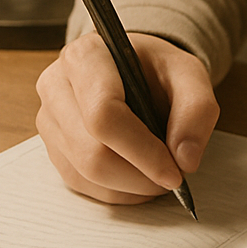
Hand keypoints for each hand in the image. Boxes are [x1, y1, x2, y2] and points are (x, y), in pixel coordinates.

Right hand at [35, 31, 219, 204]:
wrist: (136, 69)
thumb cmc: (157, 69)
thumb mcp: (190, 74)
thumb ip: (197, 109)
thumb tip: (185, 159)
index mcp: (87, 56)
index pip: (104, 115)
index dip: (141, 151)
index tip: (174, 171)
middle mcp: (57, 86)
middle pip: (91, 152)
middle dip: (139, 175)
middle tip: (173, 177)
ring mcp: (50, 120)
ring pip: (85, 174)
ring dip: (130, 186)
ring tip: (159, 175)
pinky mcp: (53, 148)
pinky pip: (81, 185)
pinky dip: (116, 191)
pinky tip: (138, 178)